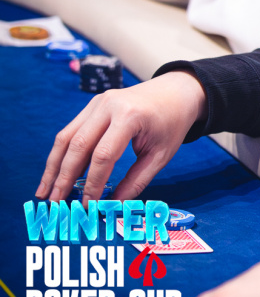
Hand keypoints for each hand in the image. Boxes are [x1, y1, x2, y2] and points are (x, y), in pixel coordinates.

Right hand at [37, 71, 207, 202]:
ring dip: (54, 166)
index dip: (92, 183)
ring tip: (45, 192)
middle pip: (77, 145)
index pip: (103, 155)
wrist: (177, 91)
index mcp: (130, 116)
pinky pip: (72, 131)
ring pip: (66, 137)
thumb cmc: (172, 124)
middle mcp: (109, 106)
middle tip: (54, 203)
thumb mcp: (162, 154)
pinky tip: (57, 173)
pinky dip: (62, 153)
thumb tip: (113, 205)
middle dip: (63, 177)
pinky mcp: (93, 104)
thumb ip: (137, 180)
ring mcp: (98, 102)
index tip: (87, 205)